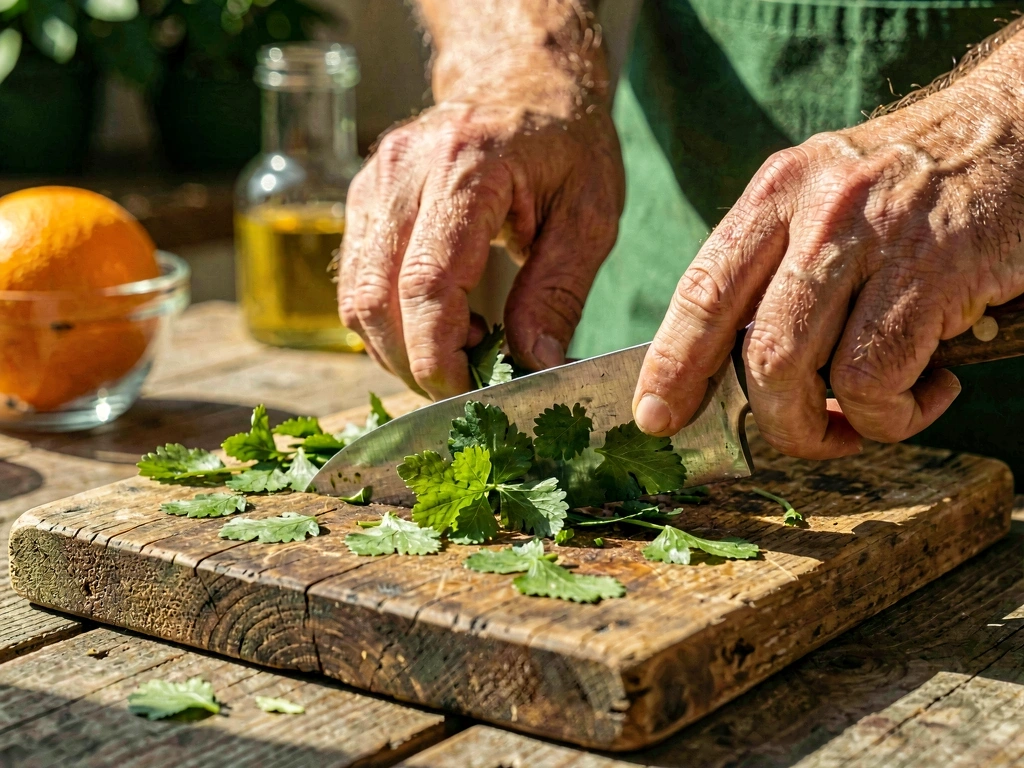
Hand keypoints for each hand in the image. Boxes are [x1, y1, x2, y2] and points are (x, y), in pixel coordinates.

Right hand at [338, 90, 622, 398]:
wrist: (522, 80)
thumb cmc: (565, 144)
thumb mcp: (588, 215)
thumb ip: (558, 292)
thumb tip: (534, 366)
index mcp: (466, 167)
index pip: (428, 283)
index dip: (437, 354)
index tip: (465, 394)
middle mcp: (404, 170)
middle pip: (376, 298)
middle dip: (412, 363)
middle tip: (463, 388)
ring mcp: (373, 182)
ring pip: (356, 297)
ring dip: (396, 349)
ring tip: (456, 354)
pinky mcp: (362, 199)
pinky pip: (355, 282)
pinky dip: (387, 323)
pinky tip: (435, 326)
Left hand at [633, 58, 1023, 458]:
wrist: (1019, 124)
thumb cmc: (916, 181)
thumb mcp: (828, 195)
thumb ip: (780, 264)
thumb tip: (733, 363)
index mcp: (776, 192)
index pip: (701, 289)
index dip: (671, 364)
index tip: (655, 416)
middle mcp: (814, 210)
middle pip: (751, 349)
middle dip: (768, 420)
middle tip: (803, 436)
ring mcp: (872, 239)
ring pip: (799, 371)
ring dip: (826, 427)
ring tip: (867, 419)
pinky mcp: (933, 271)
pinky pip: (877, 380)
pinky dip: (896, 413)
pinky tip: (934, 388)